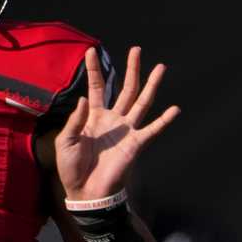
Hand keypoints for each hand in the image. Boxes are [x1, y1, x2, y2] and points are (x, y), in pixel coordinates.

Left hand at [54, 46, 179, 199]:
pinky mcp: (135, 145)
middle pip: (125, 89)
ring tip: (161, 67)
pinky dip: (164, 120)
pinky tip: (175, 109)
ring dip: (151, 85)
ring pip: (142, 102)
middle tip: (136, 49)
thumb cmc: (71, 167)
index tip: (90, 50)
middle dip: (131, 69)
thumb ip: (75, 119)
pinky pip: (152, 130)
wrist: (84, 192)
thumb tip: (83, 97)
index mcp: (94, 116)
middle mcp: (113, 119)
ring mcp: (126, 130)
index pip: (96, 87)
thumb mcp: (65, 141)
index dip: (94, 70)